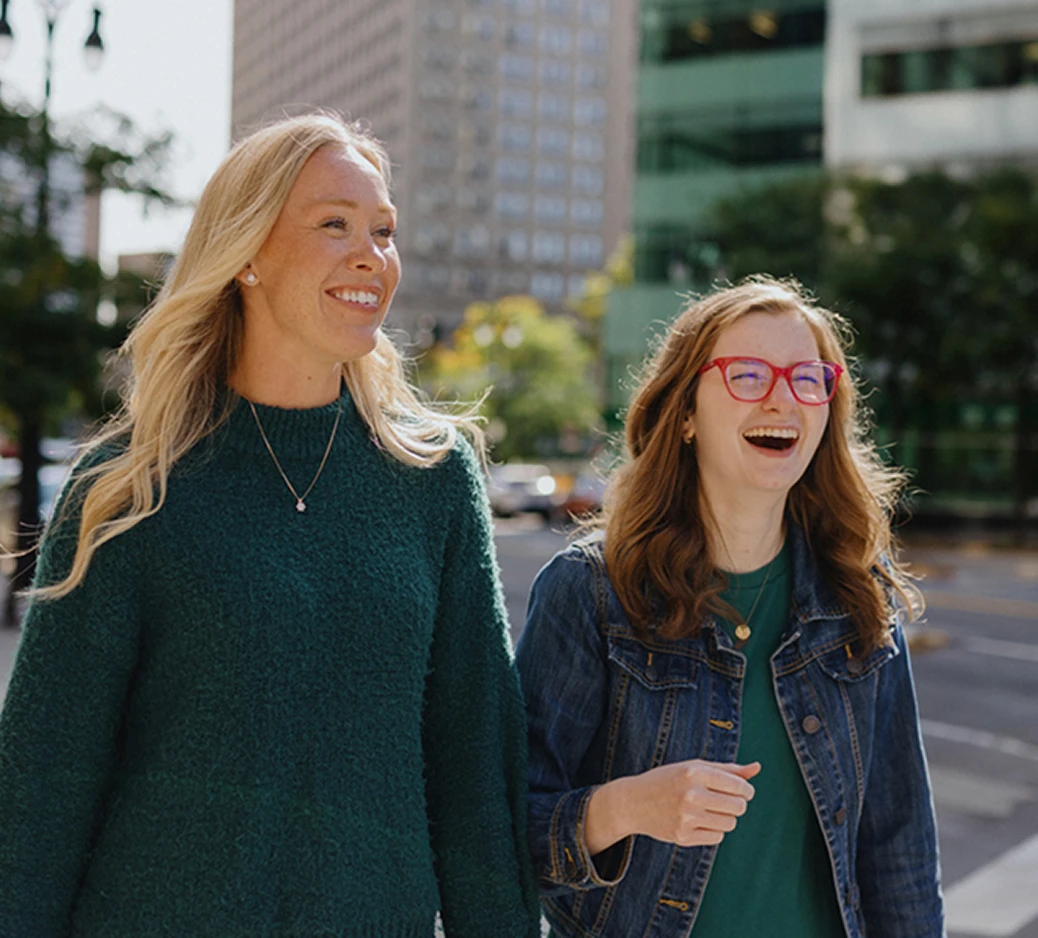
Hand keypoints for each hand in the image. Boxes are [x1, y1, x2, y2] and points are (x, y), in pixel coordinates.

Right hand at [585, 760, 759, 854]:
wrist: (634, 802)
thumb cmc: (668, 780)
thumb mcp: (694, 767)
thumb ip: (727, 769)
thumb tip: (757, 767)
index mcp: (695, 772)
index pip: (739, 786)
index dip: (746, 790)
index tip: (742, 790)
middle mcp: (691, 795)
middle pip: (738, 806)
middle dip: (737, 804)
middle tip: (724, 800)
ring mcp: (686, 817)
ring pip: (730, 823)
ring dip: (726, 817)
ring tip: (710, 810)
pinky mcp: (683, 836)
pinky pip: (717, 837)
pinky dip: (714, 830)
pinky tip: (700, 821)